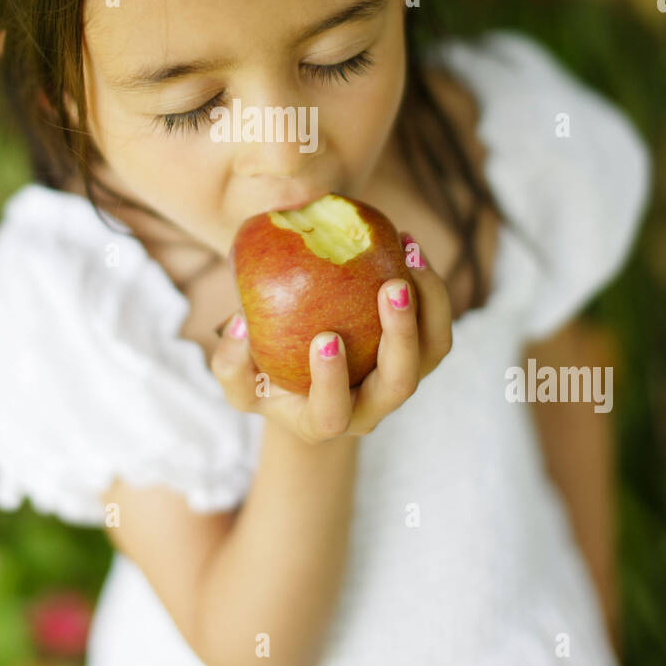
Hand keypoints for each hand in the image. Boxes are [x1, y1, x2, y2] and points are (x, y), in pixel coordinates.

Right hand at [209, 233, 452, 443]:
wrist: (307, 383)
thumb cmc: (267, 381)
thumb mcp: (240, 382)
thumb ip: (230, 363)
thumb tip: (242, 325)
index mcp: (327, 420)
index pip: (334, 413)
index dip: (331, 382)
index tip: (324, 339)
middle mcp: (371, 406)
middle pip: (401, 384)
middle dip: (402, 336)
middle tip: (392, 288)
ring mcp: (399, 380)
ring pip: (431, 351)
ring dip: (429, 303)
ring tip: (409, 254)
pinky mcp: (418, 352)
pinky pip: (434, 322)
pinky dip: (429, 285)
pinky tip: (406, 245)